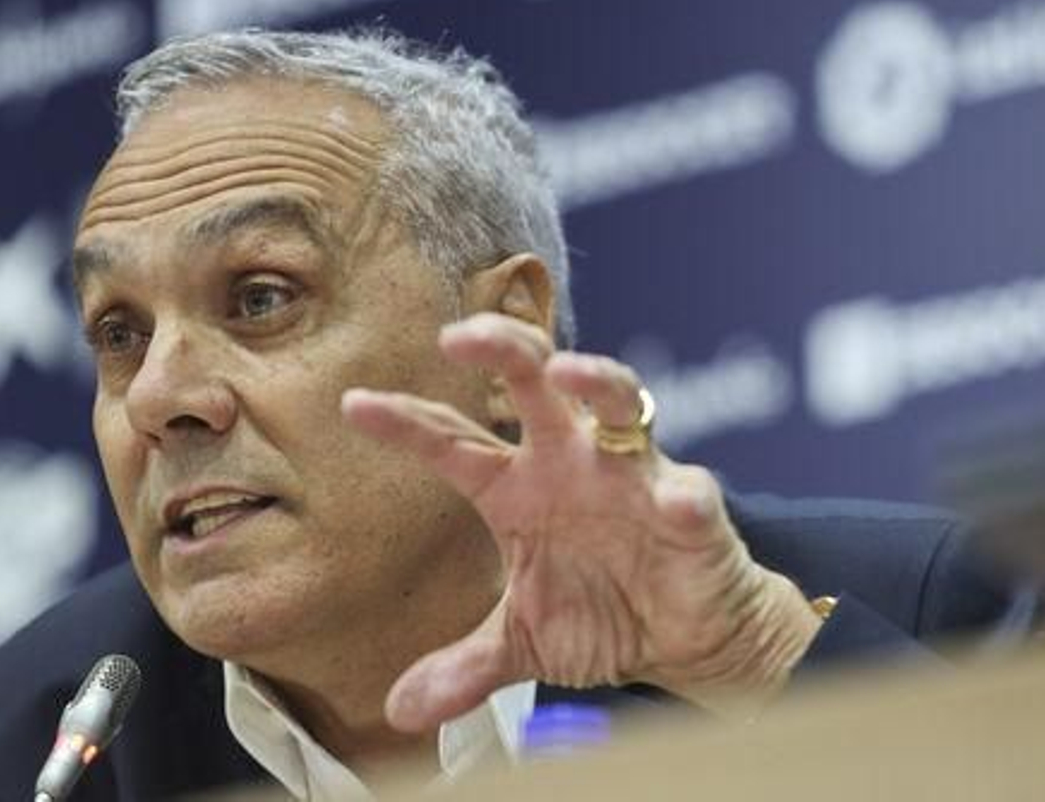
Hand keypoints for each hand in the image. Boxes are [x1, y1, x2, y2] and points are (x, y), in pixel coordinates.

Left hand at [341, 313, 822, 734]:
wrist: (686, 637)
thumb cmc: (604, 612)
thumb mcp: (523, 644)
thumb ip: (465, 668)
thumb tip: (399, 710)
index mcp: (519, 487)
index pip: (454, 443)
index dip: (406, 424)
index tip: (353, 406)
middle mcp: (572, 462)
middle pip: (534, 385)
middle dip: (502, 351)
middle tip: (459, 335)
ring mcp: (633, 476)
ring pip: (617, 403)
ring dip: (596, 381)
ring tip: (567, 371)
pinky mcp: (691, 508)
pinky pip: (689, 493)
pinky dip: (684, 495)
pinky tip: (678, 499)